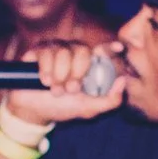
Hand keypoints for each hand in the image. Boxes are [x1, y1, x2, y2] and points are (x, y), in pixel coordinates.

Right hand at [0, 41, 125, 127]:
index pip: (102, 50)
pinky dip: (46, 70)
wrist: (34, 111)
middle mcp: (74, 54)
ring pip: (63, 52)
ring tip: (55, 90)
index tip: (118, 47)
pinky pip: (46, 52)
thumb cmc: (62, 108)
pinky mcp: (39, 51)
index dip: (109, 47)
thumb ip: (109, 100)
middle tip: (70, 89)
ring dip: (59, 76)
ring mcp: (56, 50)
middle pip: (82, 50)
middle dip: (76, 73)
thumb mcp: (88, 108)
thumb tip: (123, 81)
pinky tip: (44, 81)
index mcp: (89, 65)